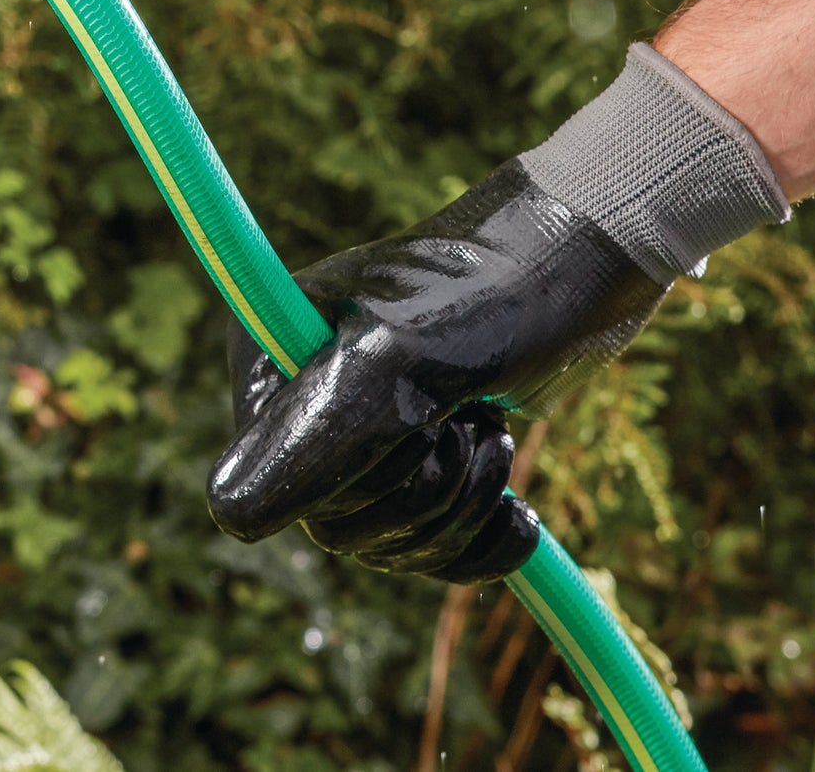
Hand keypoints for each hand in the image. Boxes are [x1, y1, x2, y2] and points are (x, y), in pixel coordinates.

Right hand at [207, 160, 664, 582]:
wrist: (585, 266)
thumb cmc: (491, 293)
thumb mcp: (400, 361)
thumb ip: (316, 436)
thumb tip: (228, 512)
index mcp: (268, 354)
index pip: (273, 483)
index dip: (355, 481)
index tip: (419, 421)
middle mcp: (302, 393)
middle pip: (337, 522)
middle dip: (422, 495)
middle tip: (470, 422)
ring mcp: (362, 427)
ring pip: (387, 540)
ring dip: (459, 508)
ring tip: (494, 431)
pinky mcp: (420, 453)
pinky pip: (428, 548)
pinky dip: (479, 542)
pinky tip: (516, 515)